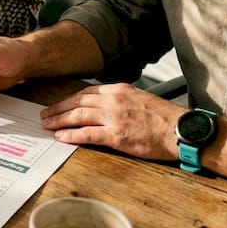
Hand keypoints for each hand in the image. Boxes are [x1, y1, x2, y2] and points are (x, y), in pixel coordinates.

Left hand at [40, 83, 186, 159]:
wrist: (180, 130)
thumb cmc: (164, 119)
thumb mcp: (140, 100)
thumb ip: (121, 101)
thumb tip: (104, 108)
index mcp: (119, 90)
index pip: (87, 92)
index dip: (69, 100)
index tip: (59, 105)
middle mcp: (114, 100)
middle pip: (78, 102)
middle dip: (58, 109)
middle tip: (45, 115)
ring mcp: (114, 117)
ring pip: (78, 116)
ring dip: (59, 120)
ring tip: (48, 125)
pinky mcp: (116, 135)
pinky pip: (86, 134)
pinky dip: (71, 135)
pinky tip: (61, 137)